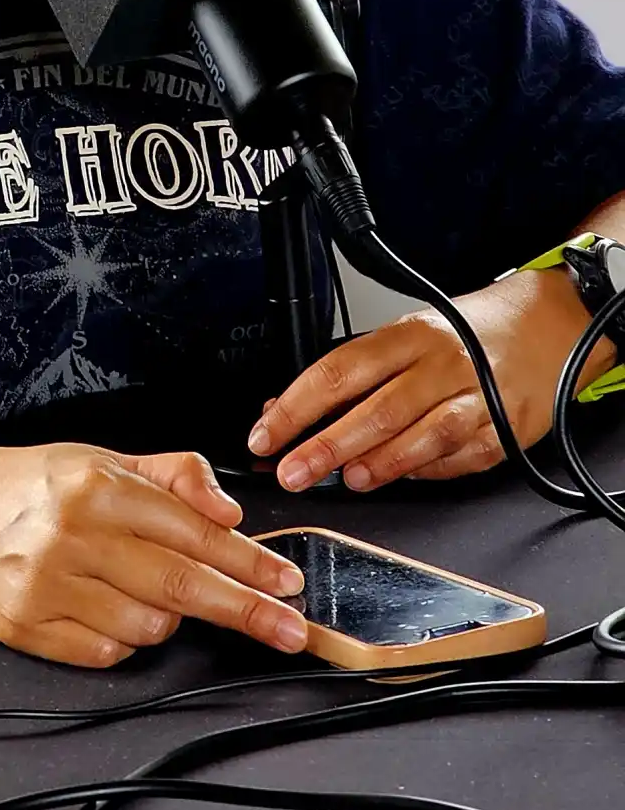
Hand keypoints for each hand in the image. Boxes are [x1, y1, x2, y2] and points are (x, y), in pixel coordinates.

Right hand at [0, 437, 306, 668]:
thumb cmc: (22, 484)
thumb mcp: (95, 458)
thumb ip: (167, 474)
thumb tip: (226, 509)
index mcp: (94, 484)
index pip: (193, 530)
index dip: (249, 562)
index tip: (288, 582)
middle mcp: (72, 533)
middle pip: (183, 585)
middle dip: (247, 610)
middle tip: (292, 629)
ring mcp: (48, 584)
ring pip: (150, 625)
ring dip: (167, 617)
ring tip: (139, 588)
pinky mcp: (28, 627)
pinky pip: (108, 651)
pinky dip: (122, 637)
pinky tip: (103, 607)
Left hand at [248, 267, 600, 491]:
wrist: (543, 330)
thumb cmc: (459, 335)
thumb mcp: (399, 339)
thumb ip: (348, 377)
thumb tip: (282, 410)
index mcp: (405, 335)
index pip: (336, 371)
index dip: (295, 407)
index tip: (265, 435)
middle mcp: (441, 364)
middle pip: (376, 409)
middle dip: (327, 446)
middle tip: (293, 472)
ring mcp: (477, 397)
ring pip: (424, 435)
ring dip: (380, 463)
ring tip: (347, 480)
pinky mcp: (506, 428)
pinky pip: (463, 456)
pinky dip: (430, 470)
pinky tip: (403, 477)